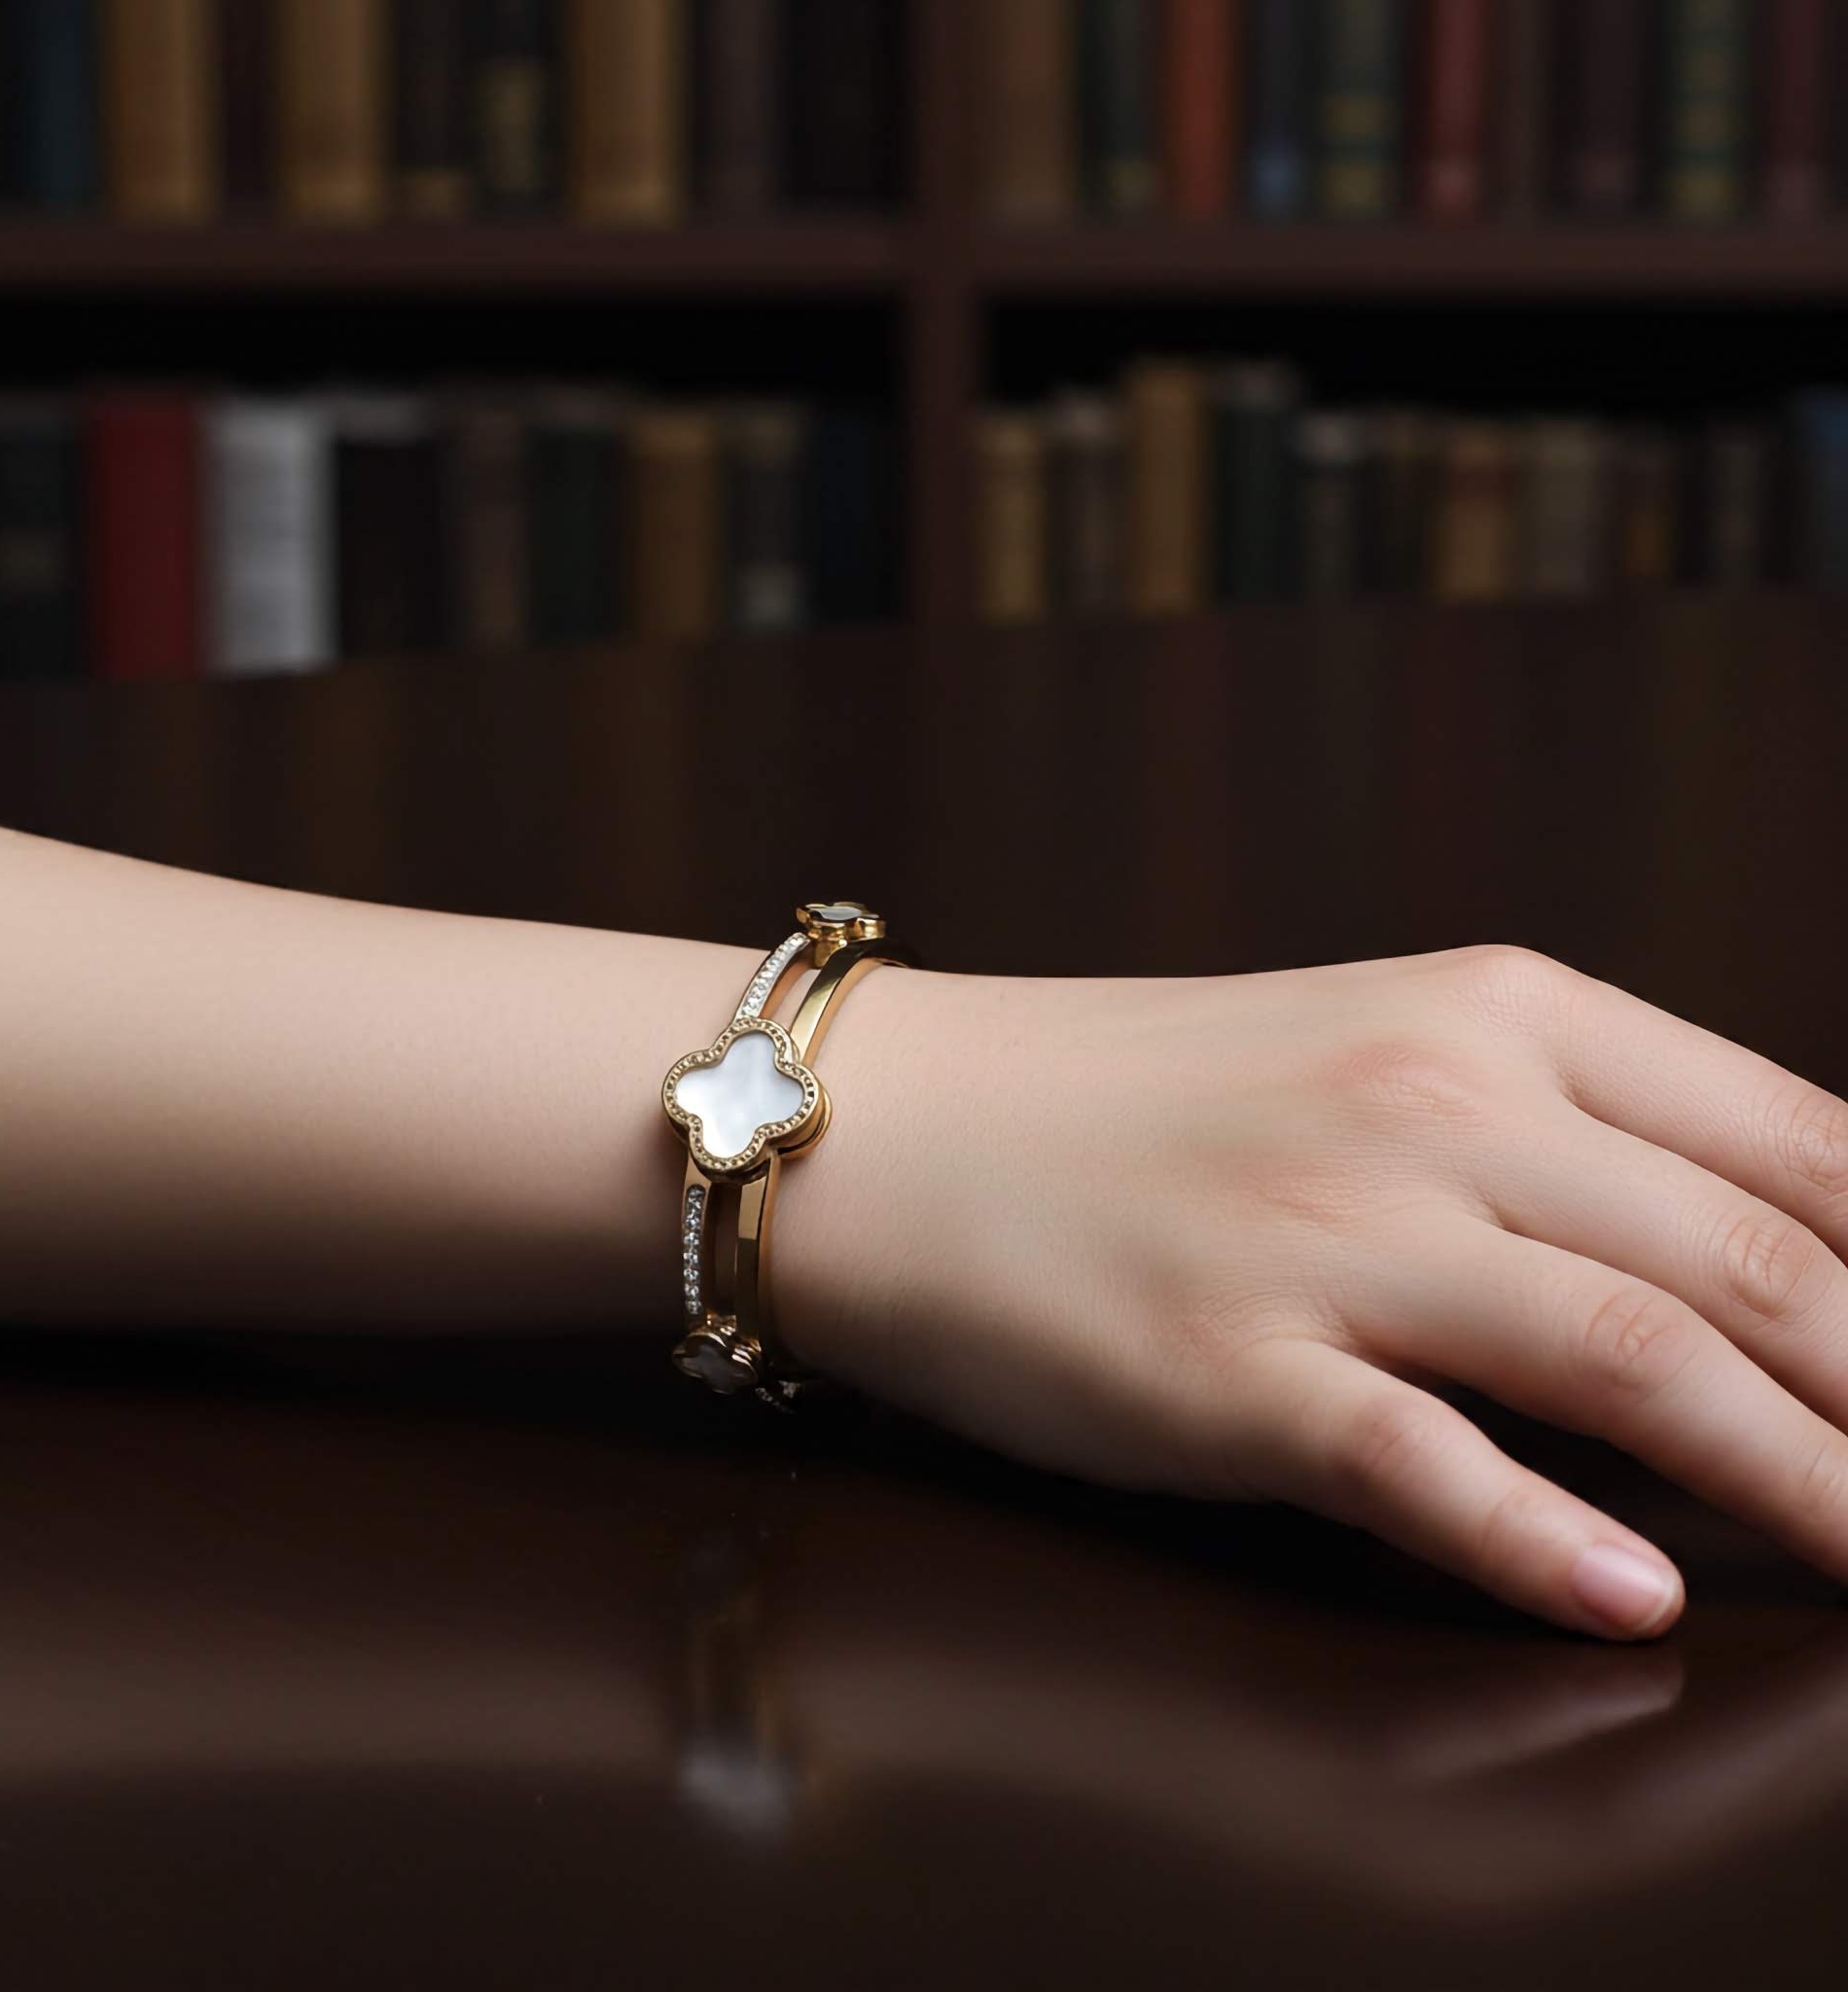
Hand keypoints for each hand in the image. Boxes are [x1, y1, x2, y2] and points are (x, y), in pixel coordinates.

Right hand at [774, 944, 1847, 1640]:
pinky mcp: (1225, 1366)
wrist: (898, 1124)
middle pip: (1754, 1265)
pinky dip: (1544, 1541)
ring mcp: (1328, 1236)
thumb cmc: (1127, 1098)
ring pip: (1637, 1363)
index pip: (1796, 1145)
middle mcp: (1432, 1106)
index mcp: (1491, 1012)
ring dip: (1807, 1485)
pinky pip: (1423, 1463)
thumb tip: (1753, 1273)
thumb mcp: (1368, 1048)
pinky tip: (1632, 1601)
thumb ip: (1555, 1134)